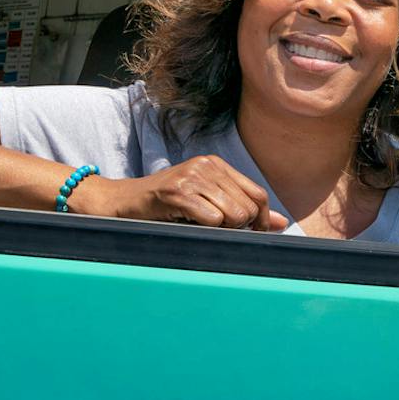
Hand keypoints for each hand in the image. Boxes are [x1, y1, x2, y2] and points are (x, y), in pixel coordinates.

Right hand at [69, 156, 288, 229]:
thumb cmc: (163, 208)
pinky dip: (204, 230)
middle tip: (213, 231)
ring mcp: (192, 176)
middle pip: (249, 206)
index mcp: (217, 165)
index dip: (259, 220)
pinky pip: (212, 219)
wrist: (119, 203)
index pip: (258, 195)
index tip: (247, 234)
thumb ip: (241, 208)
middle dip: (239, 228)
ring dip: (220, 230)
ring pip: (233, 215)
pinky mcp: (177, 191)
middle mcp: (207, 165)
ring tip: (197, 225)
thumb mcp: (205, 205)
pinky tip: (185, 224)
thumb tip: (279, 222)